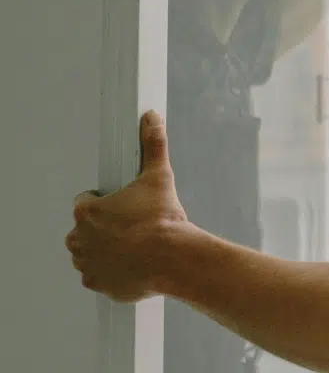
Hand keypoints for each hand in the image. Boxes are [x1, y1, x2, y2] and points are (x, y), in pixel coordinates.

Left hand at [66, 111, 189, 302]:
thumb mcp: (159, 177)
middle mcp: (79, 239)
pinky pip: (99, 275)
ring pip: (91, 252)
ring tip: (135, 244)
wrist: (174, 257)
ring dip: (105, 248)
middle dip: (105, 226)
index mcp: (86, 212)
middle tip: (133, 225)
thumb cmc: (163, 220)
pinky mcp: (97, 284)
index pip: (86, 202)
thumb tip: (152, 120)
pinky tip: (133, 263)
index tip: (124, 205)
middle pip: (86, 228)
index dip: (106, 201)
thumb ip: (153, 145)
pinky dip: (112, 271)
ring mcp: (87, 264)